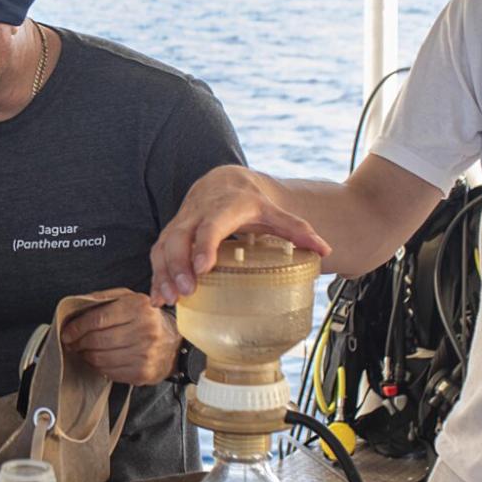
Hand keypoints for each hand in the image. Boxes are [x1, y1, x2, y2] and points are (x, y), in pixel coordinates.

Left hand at [59, 288, 177, 385]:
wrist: (173, 344)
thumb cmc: (146, 318)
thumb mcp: (129, 299)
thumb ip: (103, 297)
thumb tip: (76, 303)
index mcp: (139, 308)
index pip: (98, 319)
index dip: (77, 327)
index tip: (66, 332)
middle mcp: (145, 331)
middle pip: (97, 340)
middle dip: (78, 342)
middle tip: (71, 342)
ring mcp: (145, 354)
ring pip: (100, 358)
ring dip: (85, 355)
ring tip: (82, 350)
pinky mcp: (142, 373)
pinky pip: (109, 372)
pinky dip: (97, 366)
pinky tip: (96, 360)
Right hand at [150, 165, 330, 303]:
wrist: (222, 181)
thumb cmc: (250, 202)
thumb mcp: (274, 212)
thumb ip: (297, 230)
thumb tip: (324, 250)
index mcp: (225, 206)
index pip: (211, 225)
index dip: (204, 244)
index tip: (203, 267)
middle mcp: (198, 212)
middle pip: (180, 237)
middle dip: (178, 265)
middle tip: (185, 291)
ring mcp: (181, 222)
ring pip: (164, 246)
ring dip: (163, 273)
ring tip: (168, 299)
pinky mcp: (171, 233)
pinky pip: (157, 253)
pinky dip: (156, 275)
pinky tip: (158, 298)